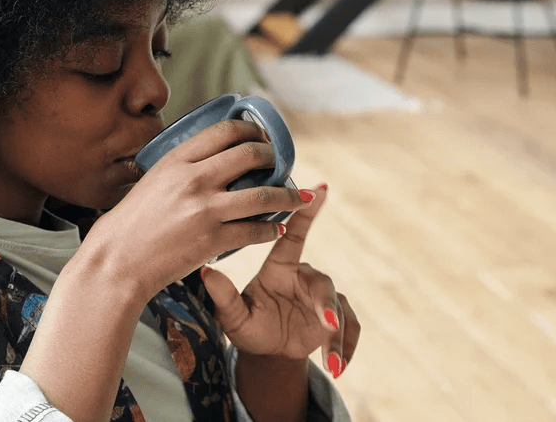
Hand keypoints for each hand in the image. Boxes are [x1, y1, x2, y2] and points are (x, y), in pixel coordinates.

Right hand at [85, 119, 313, 302]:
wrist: (116, 263)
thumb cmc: (129, 224)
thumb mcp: (152, 180)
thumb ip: (182, 168)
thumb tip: (211, 157)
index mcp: (177, 160)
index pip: (224, 131)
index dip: (251, 130)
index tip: (261, 136)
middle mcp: (194, 179)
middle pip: (251, 155)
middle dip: (273, 156)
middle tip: (281, 162)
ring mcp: (205, 210)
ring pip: (264, 195)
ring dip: (288, 195)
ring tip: (298, 197)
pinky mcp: (213, 240)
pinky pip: (255, 231)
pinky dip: (271, 230)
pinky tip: (276, 230)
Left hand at [202, 184, 359, 377]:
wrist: (268, 351)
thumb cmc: (249, 326)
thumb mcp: (233, 317)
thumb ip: (223, 297)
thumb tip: (205, 272)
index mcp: (281, 268)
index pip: (295, 235)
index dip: (306, 211)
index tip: (319, 188)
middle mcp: (305, 278)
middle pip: (322, 282)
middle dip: (326, 303)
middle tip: (327, 321)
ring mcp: (323, 299)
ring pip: (339, 309)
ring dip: (337, 335)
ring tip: (332, 360)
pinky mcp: (337, 320)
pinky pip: (350, 329)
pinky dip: (346, 349)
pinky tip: (339, 367)